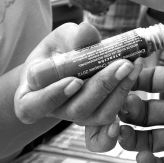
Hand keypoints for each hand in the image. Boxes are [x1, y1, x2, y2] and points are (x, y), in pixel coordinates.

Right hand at [14, 22, 141, 151]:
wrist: (64, 65)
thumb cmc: (57, 51)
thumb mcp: (60, 39)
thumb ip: (72, 37)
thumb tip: (86, 31)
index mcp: (30, 95)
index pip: (36, 103)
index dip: (55, 95)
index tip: (75, 81)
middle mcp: (53, 112)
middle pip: (75, 108)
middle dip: (101, 86)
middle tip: (123, 64)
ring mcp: (74, 118)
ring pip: (96, 115)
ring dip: (118, 92)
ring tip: (133, 67)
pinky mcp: (93, 120)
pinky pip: (103, 131)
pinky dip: (115, 120)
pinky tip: (131, 96)